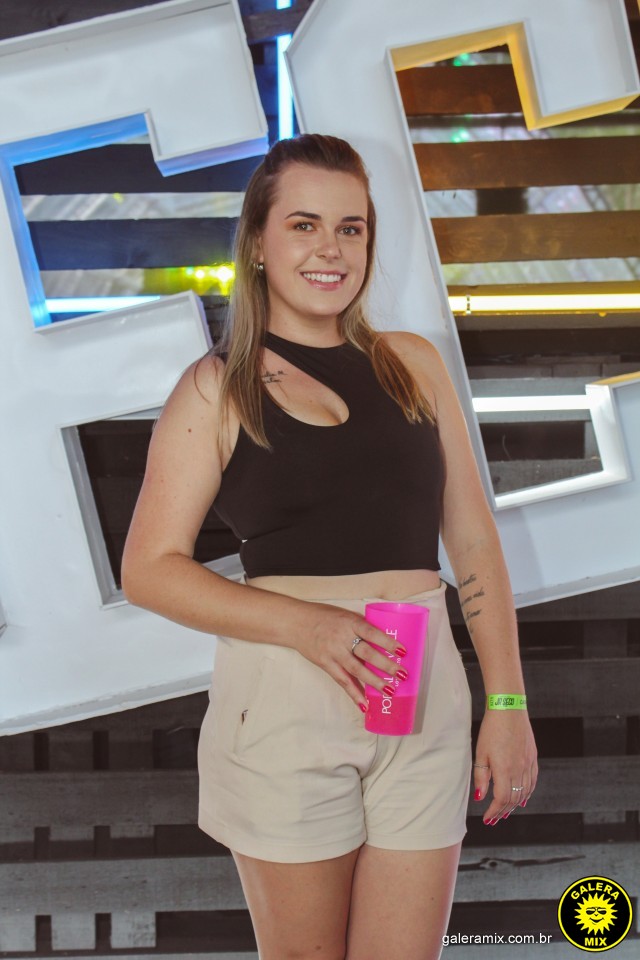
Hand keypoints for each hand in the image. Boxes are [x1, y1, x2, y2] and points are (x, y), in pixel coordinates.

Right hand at [293, 602, 407, 711]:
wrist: (297, 623)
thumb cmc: (325, 617)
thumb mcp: (345, 616)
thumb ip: (361, 628)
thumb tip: (383, 644)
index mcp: (350, 622)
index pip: (372, 632)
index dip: (387, 642)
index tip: (402, 651)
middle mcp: (342, 637)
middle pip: (367, 653)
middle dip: (386, 665)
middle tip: (402, 675)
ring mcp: (333, 652)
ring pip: (356, 670)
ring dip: (374, 682)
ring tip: (389, 691)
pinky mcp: (326, 664)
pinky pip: (342, 680)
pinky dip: (354, 693)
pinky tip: (364, 704)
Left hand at [473, 709, 537, 823]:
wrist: (509, 708)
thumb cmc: (492, 728)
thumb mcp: (481, 752)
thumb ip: (481, 776)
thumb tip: (479, 797)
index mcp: (505, 769)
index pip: (501, 799)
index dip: (494, 811)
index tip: (487, 818)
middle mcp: (519, 769)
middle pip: (513, 798)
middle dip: (503, 811)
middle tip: (495, 819)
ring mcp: (528, 763)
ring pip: (524, 792)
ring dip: (515, 804)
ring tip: (506, 811)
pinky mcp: (533, 757)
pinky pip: (532, 780)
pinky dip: (527, 792)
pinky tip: (522, 797)